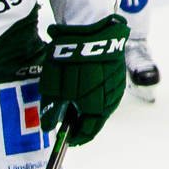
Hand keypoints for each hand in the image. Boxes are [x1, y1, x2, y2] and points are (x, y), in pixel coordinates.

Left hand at [39, 14, 128, 146]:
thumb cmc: (68, 60)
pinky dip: (98, 96)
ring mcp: (117, 86)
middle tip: (70, 122)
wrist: (89, 29)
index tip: (67, 139)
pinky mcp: (119, 72)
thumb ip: (52, 110)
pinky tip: (87, 90)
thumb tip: (49, 127)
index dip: (76, 137)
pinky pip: (108, 92)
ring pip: (105, 106)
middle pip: (98, 120)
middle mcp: (110, 100)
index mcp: (95, 107)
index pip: (88, 131)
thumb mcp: (53, 87)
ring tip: (76, 105)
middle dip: (84, 123)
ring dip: (91, 109)